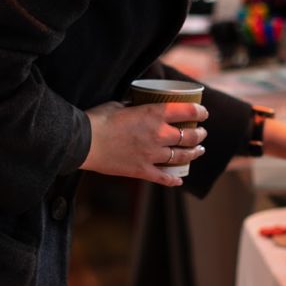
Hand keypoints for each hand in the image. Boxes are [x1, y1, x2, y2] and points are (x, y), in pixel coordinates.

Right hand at [81, 101, 207, 185]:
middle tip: (202, 133)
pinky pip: (162, 177)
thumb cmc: (98, 119)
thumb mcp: (120, 104)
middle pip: (190, 135)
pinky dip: (172, 180)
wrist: (82, 142)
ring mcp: (152, 155)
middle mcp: (158, 134)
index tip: (203, 113)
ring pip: (181, 156)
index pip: (188, 111)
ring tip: (199, 151)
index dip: (200, 112)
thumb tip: (138, 105)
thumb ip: (134, 106)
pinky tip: (179, 180)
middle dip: (200, 134)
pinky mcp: (141, 170)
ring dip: (193, 153)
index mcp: (154, 114)